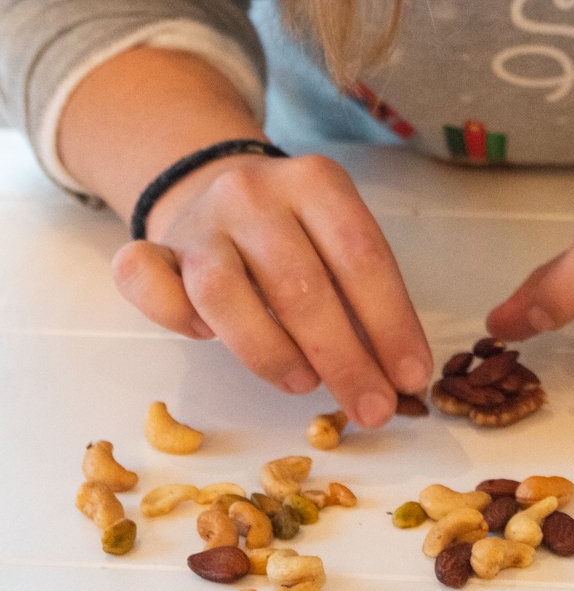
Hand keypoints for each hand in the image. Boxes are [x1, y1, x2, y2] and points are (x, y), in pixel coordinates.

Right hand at [109, 152, 431, 427]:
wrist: (210, 186)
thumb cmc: (291, 233)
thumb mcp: (336, 239)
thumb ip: (362, 294)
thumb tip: (397, 376)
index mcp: (316, 181)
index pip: (362, 254)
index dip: (390, 321)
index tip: (410, 376)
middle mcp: (254, 192)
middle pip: (300, 282)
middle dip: (344, 357)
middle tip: (371, 409)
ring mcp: (199, 220)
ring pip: (222, 291)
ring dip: (269, 350)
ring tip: (304, 384)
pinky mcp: (151, 247)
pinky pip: (146, 282)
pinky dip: (174, 317)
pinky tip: (204, 336)